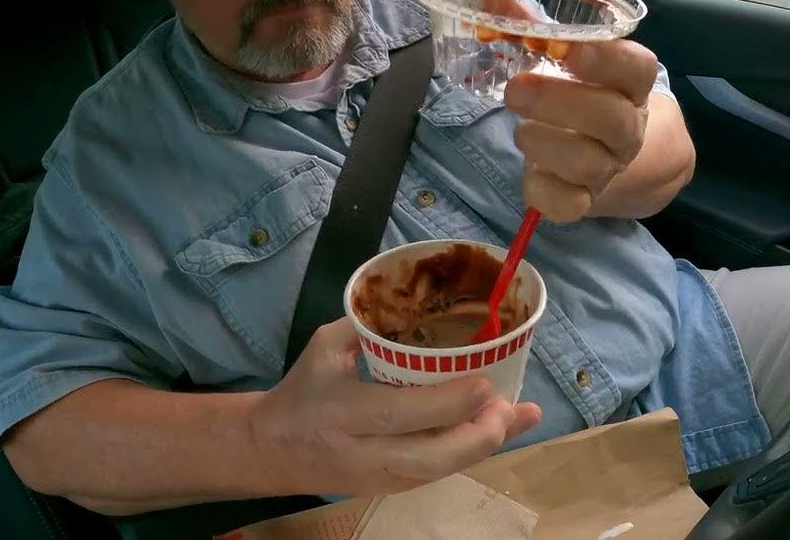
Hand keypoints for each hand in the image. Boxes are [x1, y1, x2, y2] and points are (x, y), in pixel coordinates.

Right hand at [249, 319, 541, 496]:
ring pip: (439, 473)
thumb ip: (371, 325)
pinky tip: (500, 430)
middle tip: (511, 404)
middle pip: (430, 457)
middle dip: (478, 435)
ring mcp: (378, 478)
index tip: (484, 383)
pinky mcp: (389, 489)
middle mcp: (361, 452)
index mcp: (341, 411)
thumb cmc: (304, 389)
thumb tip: (423, 299)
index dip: (446, 403)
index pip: (399, 414)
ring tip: (519, 416)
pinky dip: (470, 453)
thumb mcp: (325, 347)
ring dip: (484, 447)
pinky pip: (436, 475)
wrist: (270, 450)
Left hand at [483, 0, 657, 222]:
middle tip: (516, 89)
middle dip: (562, 103)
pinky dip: (543, 189)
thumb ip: (530, 27)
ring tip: (521, 129)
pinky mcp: (583, 200)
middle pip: (613, 120)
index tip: (572, 50)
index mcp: (630, 86)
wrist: (604, 153)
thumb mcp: (561, 59)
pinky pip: (569, 205)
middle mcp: (627, 129)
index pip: (638, 68)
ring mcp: (608, 168)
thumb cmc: (578, 93)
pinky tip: (529, 170)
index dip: (610, 60)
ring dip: (547, 143)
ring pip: (589, 164)